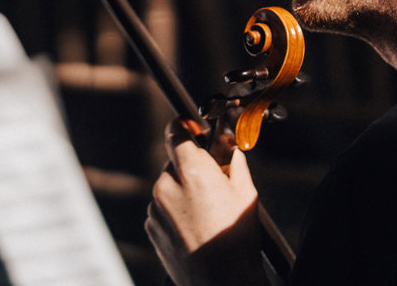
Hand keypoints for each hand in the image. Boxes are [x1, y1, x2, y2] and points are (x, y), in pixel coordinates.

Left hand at [145, 121, 263, 285]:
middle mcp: (166, 184)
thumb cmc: (237, 240)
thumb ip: (232, 163)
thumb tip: (229, 147)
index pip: (175, 132)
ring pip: (168, 186)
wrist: (221, 281)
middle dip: (189, 167)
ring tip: (206, 214)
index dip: (184, 126)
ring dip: (182, 191)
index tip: (192, 127)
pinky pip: (161, 208)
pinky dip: (174, 211)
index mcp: (190, 170)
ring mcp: (155, 206)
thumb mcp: (245, 193)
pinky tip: (194, 228)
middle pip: (173, 161)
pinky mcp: (151, 226)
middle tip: (211, 181)